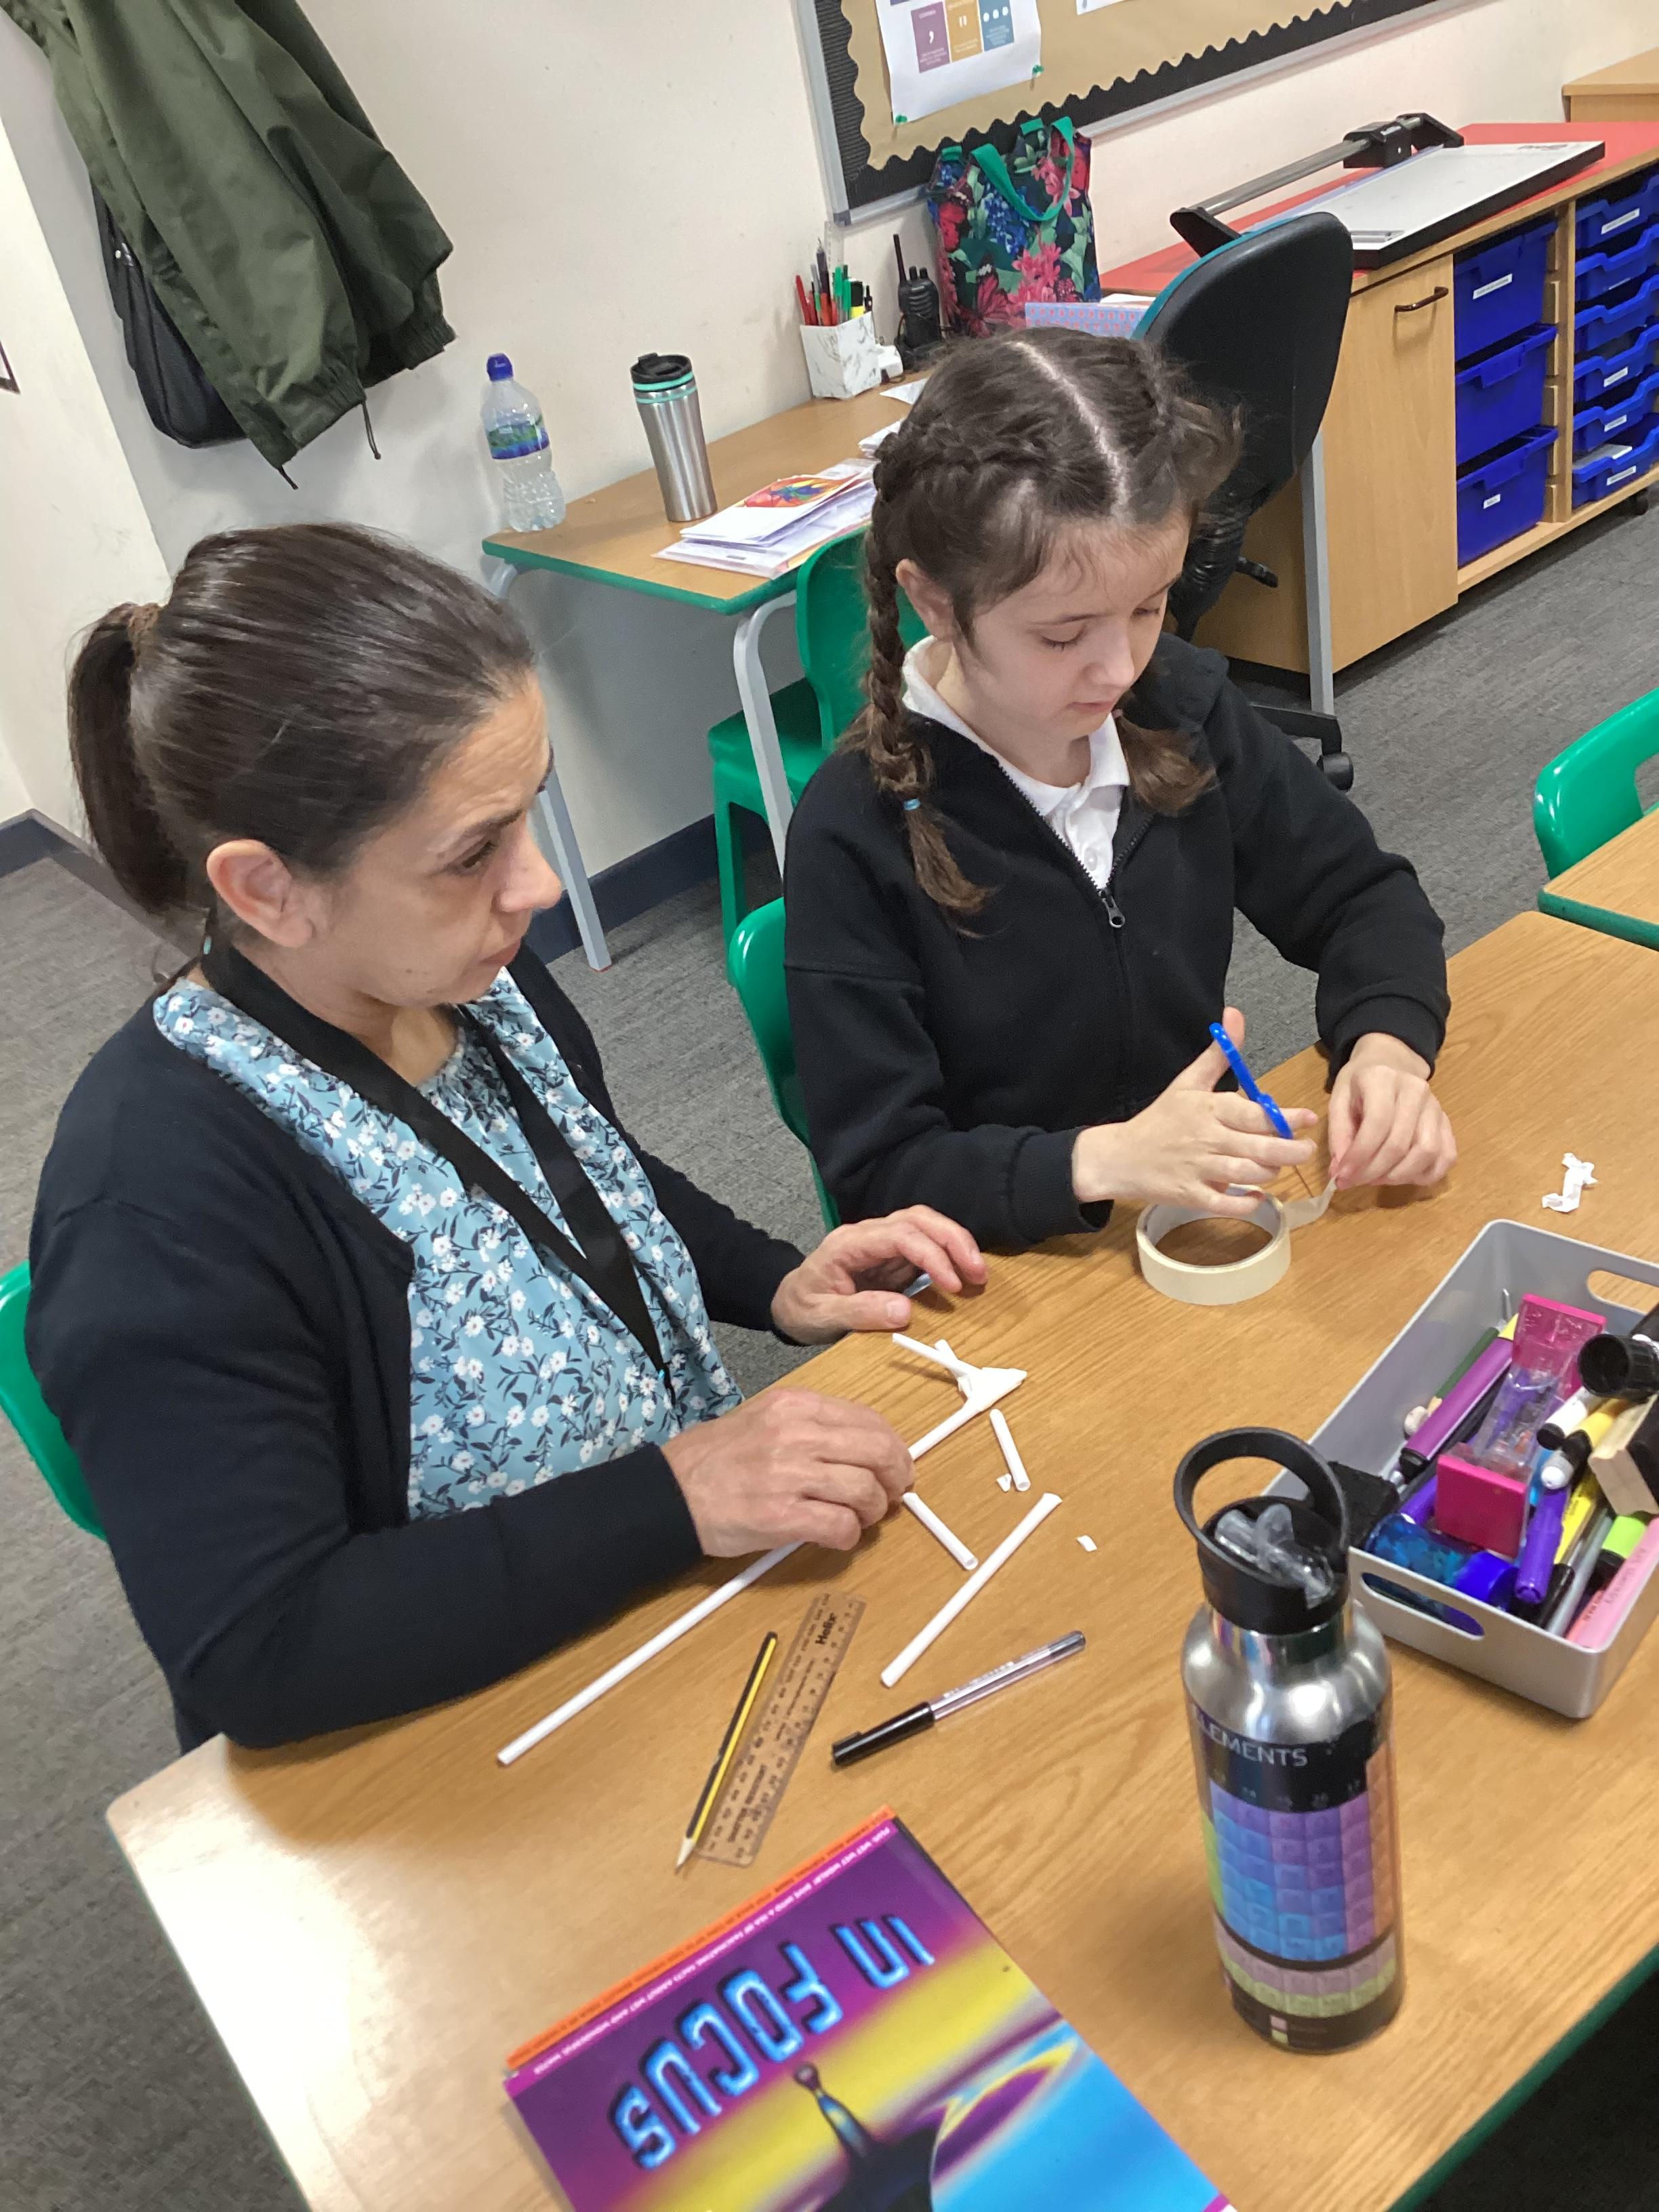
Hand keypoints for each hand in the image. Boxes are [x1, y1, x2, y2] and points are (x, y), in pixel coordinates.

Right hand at [661, 1390, 912, 1555]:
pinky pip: (840, 1526)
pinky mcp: (780, 1516)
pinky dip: (849, 1536)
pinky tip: (837, 1536)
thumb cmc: (714, 1460)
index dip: (893, 1448)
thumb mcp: (764, 1419)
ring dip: (873, 1511)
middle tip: (893, 1496)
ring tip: (861, 1519)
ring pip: (865, 1491)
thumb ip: (812, 1427)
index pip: (868, 1421)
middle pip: (877, 1452)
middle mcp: (795, 1434)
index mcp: (794, 1406)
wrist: (669, 1493)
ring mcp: (788, 1474)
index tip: (896, 1465)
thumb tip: (862, 1448)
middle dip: (895, 1478)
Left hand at [770, 1206, 985, 1345]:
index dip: (931, 1255)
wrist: (789, 1302)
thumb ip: (860, 1313)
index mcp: (849, 1244)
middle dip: (953, 1240)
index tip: (953, 1284)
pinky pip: (925, 1245)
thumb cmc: (802, 1308)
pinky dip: (948, 1255)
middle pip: (917, 1219)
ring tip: (978, 1273)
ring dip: (955, 1243)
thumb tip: (905, 1313)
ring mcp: (882, 1244)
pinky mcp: (892, 1257)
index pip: (899, 1235)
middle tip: (979, 1272)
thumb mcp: (822, 1317)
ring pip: (925, 1225)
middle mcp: (868, 1235)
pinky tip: (963, 1274)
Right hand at [1070, 1007, 1317, 1219]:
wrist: (1119, 1157)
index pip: (1253, 1114)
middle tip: (1306, 1150)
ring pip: (1247, 1174)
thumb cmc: (1160, 1120)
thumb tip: (1234, 1015)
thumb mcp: (1187, 1083)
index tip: (1308, 1118)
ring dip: (1270, 1173)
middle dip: (1289, 1150)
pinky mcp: (1190, 1196)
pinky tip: (1258, 1197)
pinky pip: (1226, 1204)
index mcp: (1207, 1109)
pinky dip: (1247, 1203)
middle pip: (1258, 1147)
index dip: (1285, 1118)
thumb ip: (1218, 1055)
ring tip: (1278, 1167)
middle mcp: (1205, 1139)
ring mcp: (1197, 1169)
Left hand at [1328, 1033, 1455, 1190]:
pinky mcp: (1448, 1123)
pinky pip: (1446, 1157)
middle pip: (1400, 1143)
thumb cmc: (1360, 1084)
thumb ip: (1338, 1133)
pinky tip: (1402, 1176)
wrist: (1391, 1064)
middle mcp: (1416, 1091)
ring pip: (1427, 1152)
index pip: (1377, 1123)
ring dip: (1398, 1176)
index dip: (1359, 1156)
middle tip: (1353, 1182)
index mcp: (1383, 1079)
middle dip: (1373, 1172)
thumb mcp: (1338, 1099)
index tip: (1341, 1176)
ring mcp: (1436, 1107)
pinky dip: (1425, 1175)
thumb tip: (1340, 1171)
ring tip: (1375, 1179)